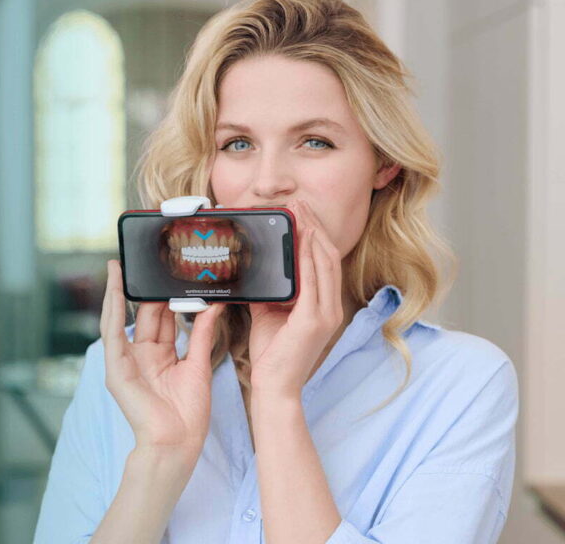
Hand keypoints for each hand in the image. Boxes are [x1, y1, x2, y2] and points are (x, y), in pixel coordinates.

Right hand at [100, 259, 224, 457]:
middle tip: (151, 258)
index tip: (170, 270)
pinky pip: (112, 335)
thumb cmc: (189, 414)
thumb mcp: (199, 364)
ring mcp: (126, 362)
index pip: (162, 316)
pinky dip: (113, 313)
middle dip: (146, 287)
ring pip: (121, 319)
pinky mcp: (115, 370)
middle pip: (145, 314)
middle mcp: (141, 355)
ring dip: (119, 292)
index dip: (165, 294)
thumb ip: (203, 333)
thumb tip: (213, 305)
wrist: (178, 443)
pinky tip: (115, 293)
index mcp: (160, 355)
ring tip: (119, 267)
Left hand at [247, 199, 344, 399]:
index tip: (302, 212)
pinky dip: (307, 258)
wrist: (274, 388)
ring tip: (300, 212)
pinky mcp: (314, 321)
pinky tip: (301, 240)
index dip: (315, 234)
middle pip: (327, 256)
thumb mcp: (270, 314)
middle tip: (300, 202)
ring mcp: (325, 314)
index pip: (323, 261)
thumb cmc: (272, 354)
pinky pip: (313, 282)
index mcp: (322, 305)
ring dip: (312, 234)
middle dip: (314, 225)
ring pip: (323, 263)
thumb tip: (258, 269)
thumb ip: (271, 292)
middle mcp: (330, 307)